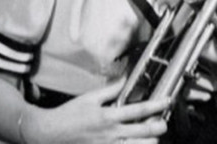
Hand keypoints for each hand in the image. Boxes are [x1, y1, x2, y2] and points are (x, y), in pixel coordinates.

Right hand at [22, 79, 169, 143]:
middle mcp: (111, 134)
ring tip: (153, 137)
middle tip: (164, 123)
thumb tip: (125, 79)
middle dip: (159, 127)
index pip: (138, 110)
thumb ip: (110, 90)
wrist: (50, 134)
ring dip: (149, 142)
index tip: (166, 101)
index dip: (156, 105)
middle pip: (144, 132)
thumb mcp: (89, 98)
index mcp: (108, 116)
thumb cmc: (68, 115)